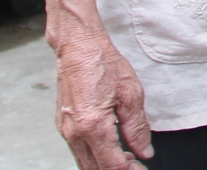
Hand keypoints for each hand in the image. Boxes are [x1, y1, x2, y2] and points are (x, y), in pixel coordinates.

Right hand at [50, 20, 152, 169]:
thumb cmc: (103, 64)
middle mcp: (75, 133)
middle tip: (136, 166)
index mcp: (93, 127)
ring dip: (105, 166)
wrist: (78, 47)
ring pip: (84, 162)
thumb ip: (137, 128)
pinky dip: (94, 156)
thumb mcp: (131, 95)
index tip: (141, 168)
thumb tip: (144, 151)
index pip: (111, 165)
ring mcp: (65, 130)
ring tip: (127, 159)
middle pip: (95, 169)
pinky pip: (78, 150)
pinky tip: (110, 148)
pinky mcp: (62, 125)